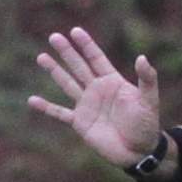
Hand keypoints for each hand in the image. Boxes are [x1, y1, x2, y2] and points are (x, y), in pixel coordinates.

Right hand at [28, 27, 161, 166]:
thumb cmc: (146, 125)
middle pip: (79, 67)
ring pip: (67, 84)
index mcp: (113, 82)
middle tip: (54, 36)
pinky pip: (60, 113)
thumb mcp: (149, 100)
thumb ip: (147, 79)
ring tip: (41, 56)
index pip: (97, 59)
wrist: (138, 151)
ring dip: (55, 71)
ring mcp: (88, 106)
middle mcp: (98, 91)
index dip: (87, 45)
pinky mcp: (80, 123)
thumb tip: (142, 57)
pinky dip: (46, 108)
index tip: (75, 31)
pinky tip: (32, 100)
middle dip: (67, 52)